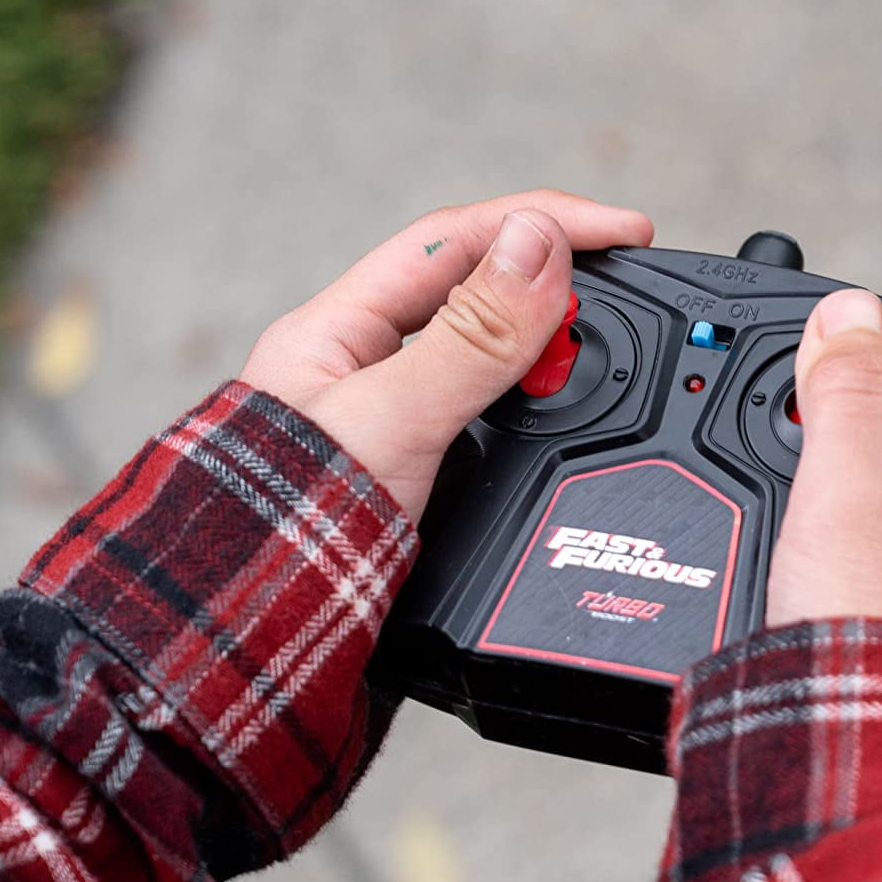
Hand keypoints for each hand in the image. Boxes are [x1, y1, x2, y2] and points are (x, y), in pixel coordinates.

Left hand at [238, 191, 653, 521]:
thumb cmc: (282, 537)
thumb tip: (540, 245)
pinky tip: (567, 421)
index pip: (456, 242)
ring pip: (486, 360)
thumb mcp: (393, 419)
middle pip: (476, 293)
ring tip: (606, 354)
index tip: (626, 233)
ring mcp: (388, 429)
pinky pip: (491, 424)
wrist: (253, 658)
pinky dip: (538, 414)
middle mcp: (360, 372)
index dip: (543, 222)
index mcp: (334, 333)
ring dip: (547, 348)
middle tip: (628, 292)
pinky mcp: (416, 486)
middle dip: (553, 281)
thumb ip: (472, 336)